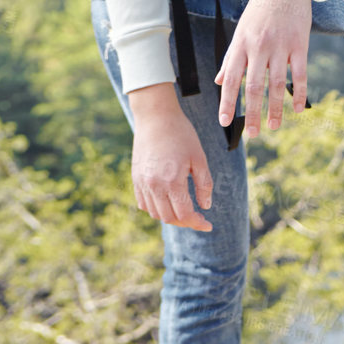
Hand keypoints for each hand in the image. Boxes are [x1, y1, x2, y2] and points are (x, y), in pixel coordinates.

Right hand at [129, 83, 213, 231]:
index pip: (184, 214)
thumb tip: (206, 206)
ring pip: (155, 213)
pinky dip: (156, 208)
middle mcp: (153, 186)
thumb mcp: (199, 158)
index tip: (208, 225)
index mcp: (172, 181)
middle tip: (199, 218)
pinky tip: (168, 202)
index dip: (197, 223)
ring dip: (171, 216)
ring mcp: (141, 183)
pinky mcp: (135, 179)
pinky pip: (143, 203)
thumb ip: (204, 184)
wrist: (156, 118)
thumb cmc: (182, 135)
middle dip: (186, 222)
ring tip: (185, 210)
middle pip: (169, 217)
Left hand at [215, 0, 327, 138]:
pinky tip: (298, 109)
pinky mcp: (300, 45)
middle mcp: (259, 47)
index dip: (228, 102)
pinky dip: (299, 93)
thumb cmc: (261, 10)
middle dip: (252, 112)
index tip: (225, 122)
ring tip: (274, 127)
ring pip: (277, 84)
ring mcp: (281, 46)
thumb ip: (232, 58)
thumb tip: (222, 82)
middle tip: (251, 134)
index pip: (232, 80)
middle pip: (254, 86)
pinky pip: (300, 74)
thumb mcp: (241, 31)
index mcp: (241, 45)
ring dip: (276, 108)